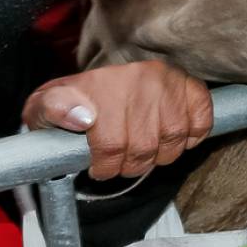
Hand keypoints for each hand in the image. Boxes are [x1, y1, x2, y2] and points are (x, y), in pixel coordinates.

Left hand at [23, 61, 213, 181]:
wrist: (101, 80)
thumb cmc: (72, 102)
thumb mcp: (44, 106)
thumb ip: (49, 111)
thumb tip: (82, 118)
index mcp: (101, 84)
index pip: (111, 144)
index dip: (105, 167)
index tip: (99, 169)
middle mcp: (138, 78)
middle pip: (144, 147)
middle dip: (130, 166)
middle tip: (122, 164)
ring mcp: (167, 80)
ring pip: (173, 139)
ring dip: (160, 156)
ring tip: (144, 153)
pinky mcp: (189, 84)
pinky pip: (201, 120)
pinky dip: (192, 137)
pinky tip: (174, 139)